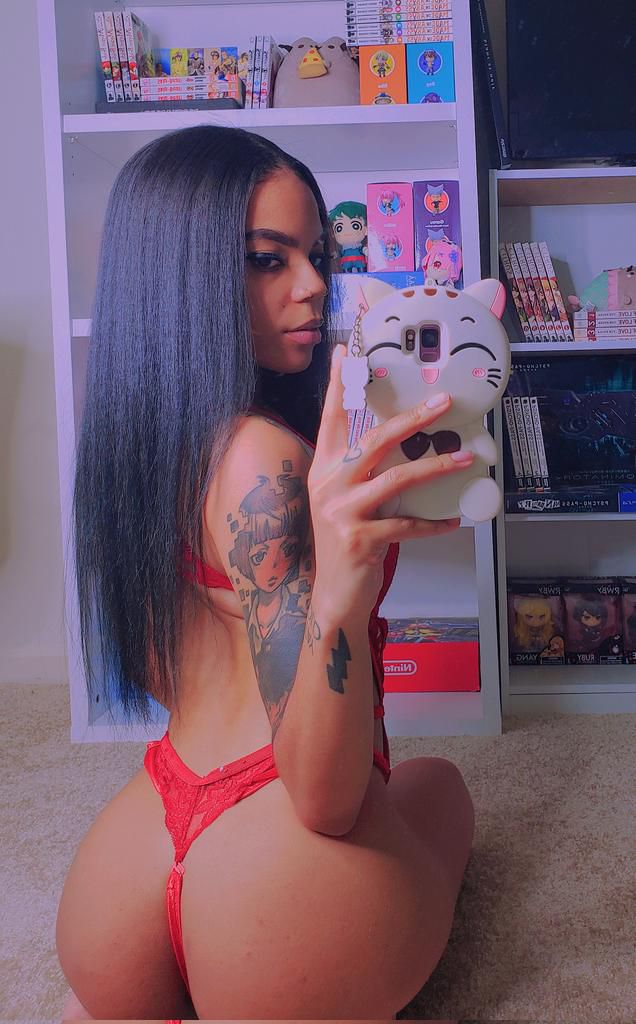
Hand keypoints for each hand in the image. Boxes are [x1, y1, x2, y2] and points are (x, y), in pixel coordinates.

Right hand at [307, 345, 473, 616]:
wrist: (333, 596)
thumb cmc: (346, 544)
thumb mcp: (346, 501)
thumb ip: (366, 473)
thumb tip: (408, 445)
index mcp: (323, 469)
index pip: (332, 418)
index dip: (341, 385)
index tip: (347, 352)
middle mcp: (328, 485)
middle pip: (373, 441)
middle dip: (412, 419)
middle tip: (443, 402)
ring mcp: (342, 512)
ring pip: (396, 478)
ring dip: (435, 467)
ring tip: (463, 459)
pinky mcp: (360, 538)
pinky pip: (407, 524)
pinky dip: (434, 523)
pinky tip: (454, 521)